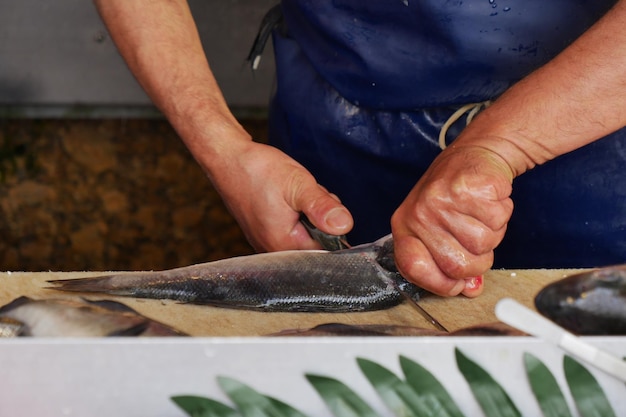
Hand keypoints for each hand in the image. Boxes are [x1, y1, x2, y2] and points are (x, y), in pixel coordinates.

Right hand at [209, 140, 352, 251]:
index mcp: (284, 245)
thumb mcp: (297, 185)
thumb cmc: (257, 171)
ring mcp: (266, 242)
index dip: (331, 224)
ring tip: (290, 194)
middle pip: (316, 241)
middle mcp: (274, 250)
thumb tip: (344, 226)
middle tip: (302, 195)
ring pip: (305, 232)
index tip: (318, 204)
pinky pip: (291, 227)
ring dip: (306, 212)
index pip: (327, 248)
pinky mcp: (263, 232)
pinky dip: (294, 212)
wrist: (227, 158)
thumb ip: (322, 206)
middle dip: (318, 217)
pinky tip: (282, 198)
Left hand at [391, 145, 513, 296]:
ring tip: (480, 214)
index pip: (413, 269)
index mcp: (405, 227)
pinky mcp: (469, 188)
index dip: (441, 284)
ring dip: (491, 234)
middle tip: (475, 238)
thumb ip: (450, 264)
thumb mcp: (440, 230)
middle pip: (458, 266)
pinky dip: (501, 215)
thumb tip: (470, 289)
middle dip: (477, 260)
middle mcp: (419, 214)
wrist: (475, 154)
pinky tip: (489, 201)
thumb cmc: (454, 196)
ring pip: (483, 245)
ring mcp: (442, 201)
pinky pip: (497, 222)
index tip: (456, 283)